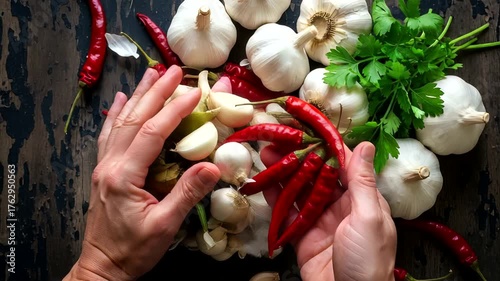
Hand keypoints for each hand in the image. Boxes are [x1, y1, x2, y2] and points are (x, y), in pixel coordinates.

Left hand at [64, 66, 229, 279]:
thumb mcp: (165, 227)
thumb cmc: (133, 250)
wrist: (102, 267)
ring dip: (137, 95)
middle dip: (155, 91)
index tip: (195, 91)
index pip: (152, 132)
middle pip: (133, 118)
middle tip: (174, 70)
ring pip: (119, 121)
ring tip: (151, 74)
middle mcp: (110, 164)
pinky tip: (119, 98)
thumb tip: (212, 167)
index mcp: (124, 176)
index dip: (174, 110)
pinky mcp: (103, 171)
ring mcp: (104, 166)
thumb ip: (187, 195)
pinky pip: (108, 134)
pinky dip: (115, 113)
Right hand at [262, 142, 396, 280]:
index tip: (308, 126)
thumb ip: (362, 182)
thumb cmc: (370, 262)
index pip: (342, 163)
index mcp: (361, 199)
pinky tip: (263, 183)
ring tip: (265, 153)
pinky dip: (275, 198)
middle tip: (278, 138)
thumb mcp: (368, 218)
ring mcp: (319, 221)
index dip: (325, 143)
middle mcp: (340, 206)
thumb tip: (366, 145)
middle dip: (297, 155)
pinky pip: (287, 214)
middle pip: (316, 174)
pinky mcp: (302, 236)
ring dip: (282, 172)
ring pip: (299, 191)